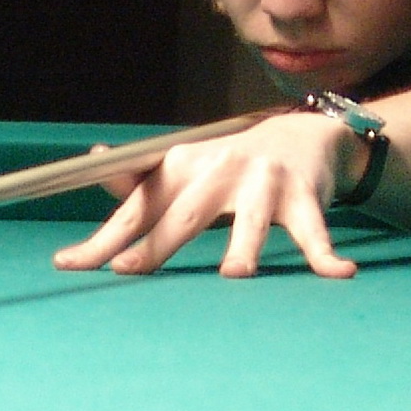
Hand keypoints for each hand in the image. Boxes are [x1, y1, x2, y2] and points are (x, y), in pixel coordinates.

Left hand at [51, 112, 358, 278]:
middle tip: (128, 269)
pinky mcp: (304, 198)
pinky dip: (326, 256)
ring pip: (253, 223)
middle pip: (187, 215)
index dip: (105, 238)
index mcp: (185, 169)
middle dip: (158, 243)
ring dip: (244, 249)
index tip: (70, 264)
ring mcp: (265, 185)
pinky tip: (340, 274)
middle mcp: (222, 172)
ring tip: (236, 276)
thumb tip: (94, 163)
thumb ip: (140, 179)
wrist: (302, 135)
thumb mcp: (185, 167)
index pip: (138, 208)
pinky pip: (315, 231)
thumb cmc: (230, 165)